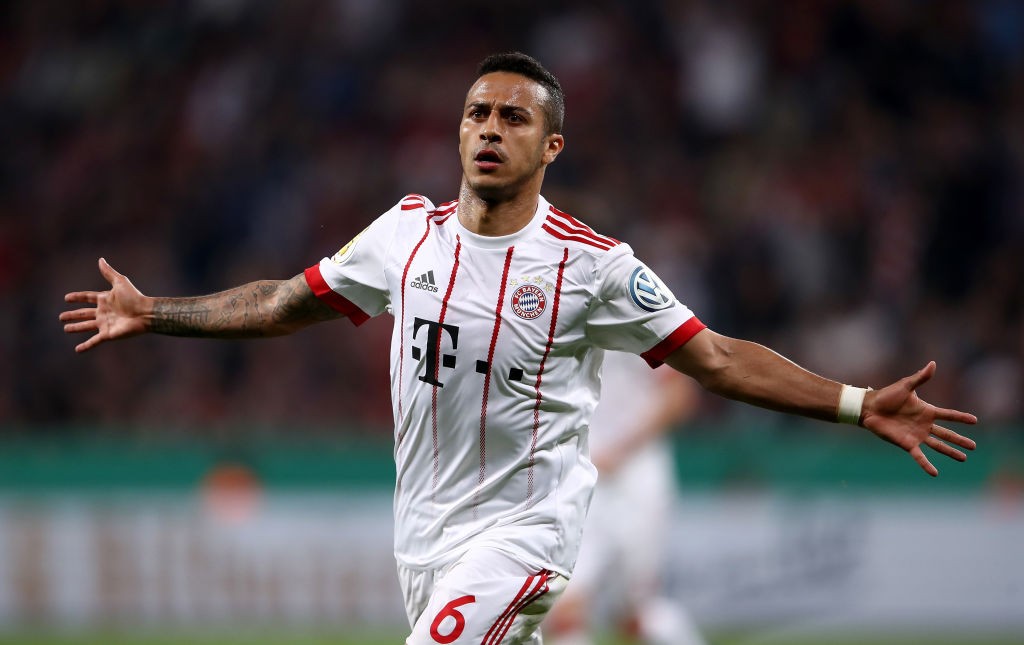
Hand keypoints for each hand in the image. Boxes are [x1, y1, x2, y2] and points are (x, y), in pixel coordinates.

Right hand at [60, 258, 149, 351]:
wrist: (145, 313)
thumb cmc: (134, 297)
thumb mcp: (120, 282)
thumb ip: (109, 273)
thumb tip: (100, 259)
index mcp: (105, 299)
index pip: (87, 298)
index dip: (77, 298)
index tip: (67, 298)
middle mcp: (103, 312)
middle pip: (84, 314)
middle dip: (73, 315)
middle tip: (61, 317)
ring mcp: (105, 324)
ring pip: (86, 327)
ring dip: (76, 328)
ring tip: (66, 329)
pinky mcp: (107, 334)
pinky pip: (94, 341)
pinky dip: (86, 346)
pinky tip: (77, 350)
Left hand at [861, 361, 976, 475]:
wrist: (870, 408)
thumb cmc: (886, 396)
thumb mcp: (906, 386)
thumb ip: (921, 378)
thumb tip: (933, 364)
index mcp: (926, 411)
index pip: (948, 415)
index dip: (961, 418)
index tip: (975, 421)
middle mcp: (924, 425)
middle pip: (947, 434)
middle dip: (960, 440)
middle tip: (974, 447)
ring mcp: (916, 435)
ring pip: (938, 446)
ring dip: (950, 452)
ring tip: (963, 458)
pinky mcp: (907, 444)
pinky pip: (919, 456)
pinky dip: (926, 464)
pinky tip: (935, 473)